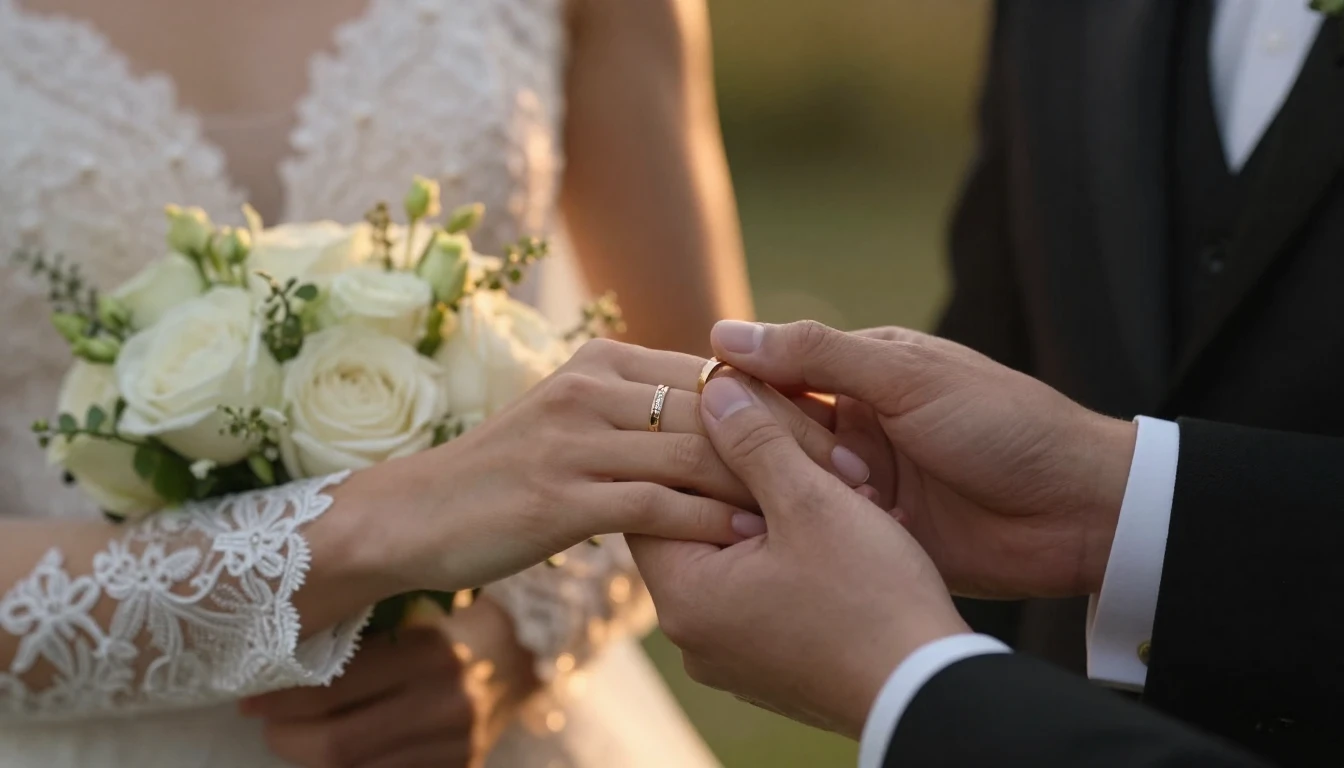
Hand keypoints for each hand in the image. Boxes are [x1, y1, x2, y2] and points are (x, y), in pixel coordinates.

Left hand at [243, 598, 535, 767]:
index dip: (280, 701)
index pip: (330, 691)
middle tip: (267, 727)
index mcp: (428, 653)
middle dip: (286, 740)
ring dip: (313, 758)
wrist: (515, 654)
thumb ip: (355, 645)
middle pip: (336, 744)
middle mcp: (447, 702)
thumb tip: (275, 667)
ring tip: (297, 738)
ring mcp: (457, 744)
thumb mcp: (406, 620)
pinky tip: (340, 751)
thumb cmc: (444, 628)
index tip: (251, 699)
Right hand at [361, 337, 868, 594]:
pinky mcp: (560, 494)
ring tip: (828, 505)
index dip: (785, 401)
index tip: (844, 430)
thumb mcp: (573, 426)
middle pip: (719, 405)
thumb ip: (637, 412)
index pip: (716, 374)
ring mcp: (574, 437)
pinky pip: (654, 501)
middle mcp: (592, 386)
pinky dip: (710, 517)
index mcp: (605, 362)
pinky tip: (753, 536)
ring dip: (768, 479)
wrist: (412, 515)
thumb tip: (711, 413)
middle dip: (794, 435)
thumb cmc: (502, 478)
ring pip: (695, 449)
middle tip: (858, 469)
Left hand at [628, 376, 966, 738]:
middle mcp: (693, 635)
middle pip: (694, 525)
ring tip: (828, 485)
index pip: (650, 499)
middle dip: (742, 478)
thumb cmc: (872, 599)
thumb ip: (754, 440)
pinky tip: (840, 529)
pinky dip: (790, 554)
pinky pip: (759, 591)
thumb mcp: (812, 501)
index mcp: (685, 597)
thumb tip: (712, 388)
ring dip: (775, 514)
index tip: (734, 416)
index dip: (691, 447)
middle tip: (789, 446)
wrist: (929, 692)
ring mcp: (729, 655)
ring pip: (733, 556)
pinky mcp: (767, 664)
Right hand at [709, 320, 1137, 598]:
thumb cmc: (1005, 425)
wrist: (1080, 510)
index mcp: (860, 373)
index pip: (769, 372)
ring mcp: (860, 483)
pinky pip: (814, 529)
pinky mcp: (872, 535)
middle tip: (676, 468)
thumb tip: (725, 333)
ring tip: (697, 508)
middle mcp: (851, 425)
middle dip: (731, 446)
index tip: (672, 409)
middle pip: (766, 430)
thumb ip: (818, 355)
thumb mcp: (909, 378)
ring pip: (783, 482)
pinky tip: (740, 545)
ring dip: (754, 491)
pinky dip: (785, 532)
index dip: (724, 389)